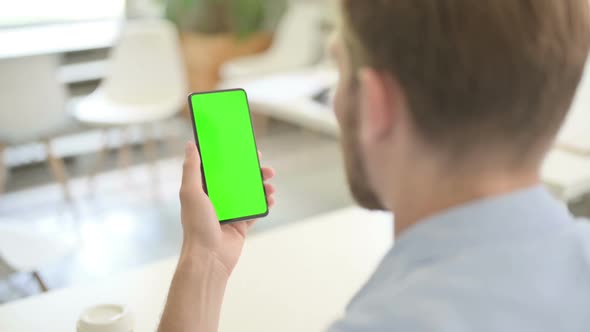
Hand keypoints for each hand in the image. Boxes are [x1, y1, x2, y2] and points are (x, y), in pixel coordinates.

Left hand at [179, 141, 275, 276]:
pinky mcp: (241, 224)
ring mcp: (230, 212)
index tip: (243, 147)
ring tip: (270, 184)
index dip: (230, 156)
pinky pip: (256, 210)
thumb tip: (191, 145)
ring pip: (249, 193)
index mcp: (203, 190)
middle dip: (252, 171)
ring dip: (261, 186)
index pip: (218, 168)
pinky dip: (265, 203)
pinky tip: (270, 198)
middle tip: (264, 166)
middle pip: (238, 179)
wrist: (209, 258)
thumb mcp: (191, 192)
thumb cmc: (196, 225)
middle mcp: (217, 199)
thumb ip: (191, 168)